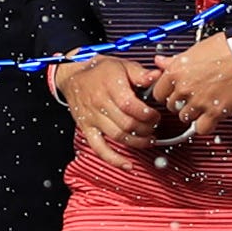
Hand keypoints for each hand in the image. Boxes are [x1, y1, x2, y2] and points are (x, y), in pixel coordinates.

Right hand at [49, 54, 173, 155]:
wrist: (73, 75)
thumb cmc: (100, 70)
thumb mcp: (122, 65)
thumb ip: (141, 73)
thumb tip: (158, 76)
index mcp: (110, 86)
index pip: (130, 106)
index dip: (147, 115)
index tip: (156, 115)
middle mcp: (100, 103)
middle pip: (127, 124)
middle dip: (146, 129)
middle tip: (154, 127)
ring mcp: (92, 118)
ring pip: (118, 137)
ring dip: (137, 142)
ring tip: (149, 140)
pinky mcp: (87, 129)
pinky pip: (100, 148)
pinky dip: (114, 160)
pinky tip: (128, 165)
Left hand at [144, 33, 231, 138]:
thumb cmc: (224, 49)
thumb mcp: (193, 50)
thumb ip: (173, 61)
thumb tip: (159, 61)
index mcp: (176, 72)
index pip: (157, 93)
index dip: (166, 93)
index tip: (173, 92)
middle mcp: (184, 88)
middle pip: (171, 106)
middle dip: (180, 102)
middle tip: (191, 96)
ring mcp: (199, 102)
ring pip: (184, 118)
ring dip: (192, 113)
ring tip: (202, 104)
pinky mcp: (215, 112)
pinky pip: (201, 128)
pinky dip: (205, 125)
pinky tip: (209, 116)